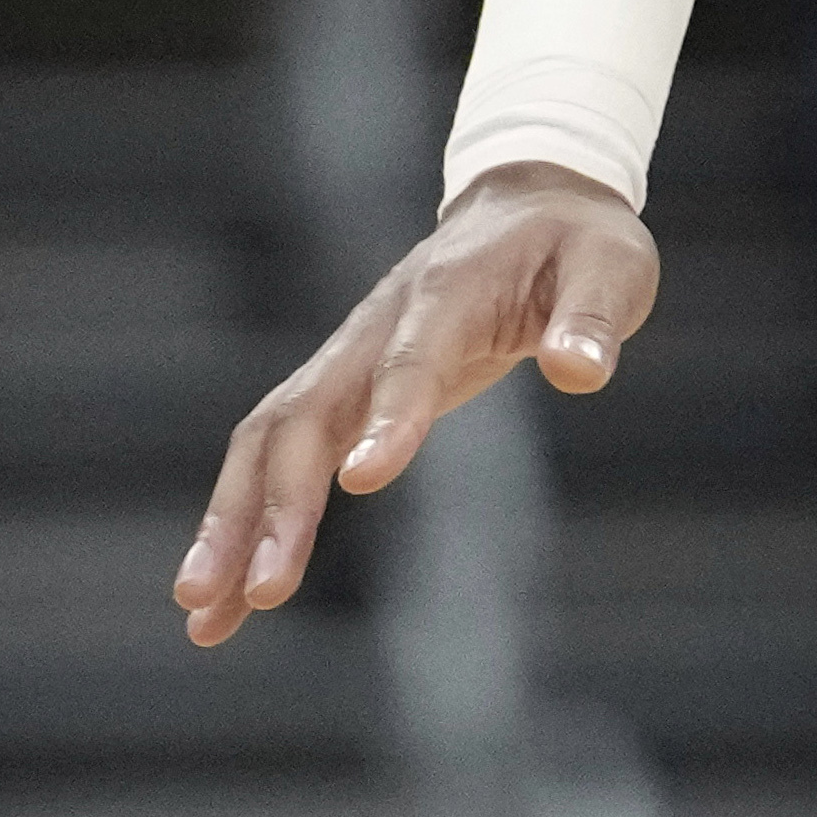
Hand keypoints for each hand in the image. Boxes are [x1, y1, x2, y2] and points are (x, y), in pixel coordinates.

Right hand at [169, 161, 658, 645]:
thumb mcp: (612, 266)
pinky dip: (249, 521)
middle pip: (306, 414)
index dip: (388, 417)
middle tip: (259, 590)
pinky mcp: (349, 389)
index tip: (363, 480)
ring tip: (204, 614)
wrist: (533, 202)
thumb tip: (580, 371)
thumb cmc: (579, 241)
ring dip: (233, 523)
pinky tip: (230, 594)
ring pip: (271, 440)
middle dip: (275, 502)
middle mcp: (379, 328)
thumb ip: (592, 320)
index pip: (410, 360)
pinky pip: (283, 457)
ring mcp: (352, 359)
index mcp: (448, 293)